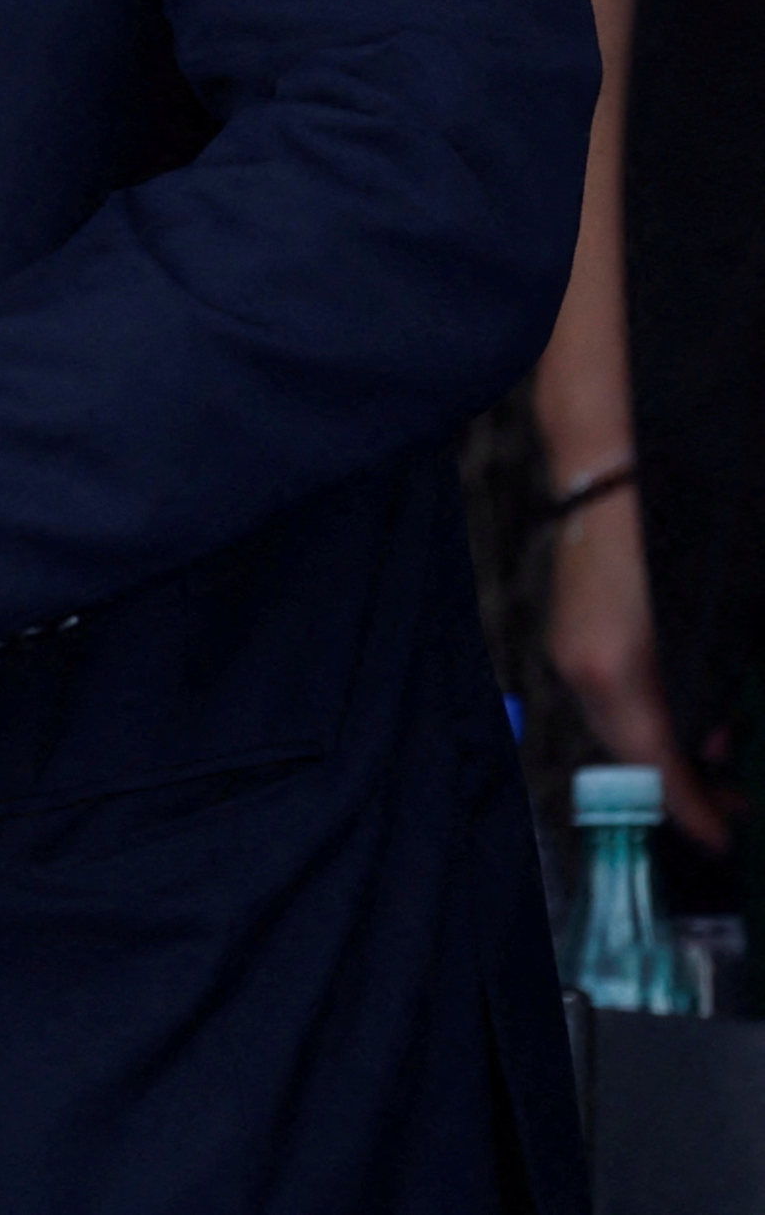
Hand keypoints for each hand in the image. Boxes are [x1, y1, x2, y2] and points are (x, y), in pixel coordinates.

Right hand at [549, 481, 729, 851]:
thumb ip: (709, 692)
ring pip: (618, 724)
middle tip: (728, 803)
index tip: (720, 834)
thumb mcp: (706, 624)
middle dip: (677, 784)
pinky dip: (645, 714)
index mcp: (613, 672)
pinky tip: (684, 708)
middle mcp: (582, 669)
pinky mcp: (575, 631)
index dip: (689, 808)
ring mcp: (572, 648)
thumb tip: (715, 741)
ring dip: (663, 748)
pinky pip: (610, 695)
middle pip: (628, 753)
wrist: (609, 467)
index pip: (652, 766)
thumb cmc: (663, 539)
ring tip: (715, 754)